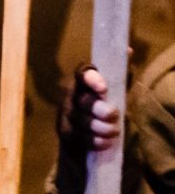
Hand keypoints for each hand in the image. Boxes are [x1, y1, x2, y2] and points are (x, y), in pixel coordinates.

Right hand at [53, 64, 121, 193]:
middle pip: (81, 100)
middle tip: (113, 114)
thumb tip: (128, 50)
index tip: (103, 88)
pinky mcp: (65, 133)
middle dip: (97, 108)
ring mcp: (66, 116)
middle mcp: (71, 97)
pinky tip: (105, 142)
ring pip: (79, 120)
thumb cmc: (103, 108)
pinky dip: (93, 140)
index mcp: (82, 83)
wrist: (84, 135)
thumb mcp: (113, 91)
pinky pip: (78, 137)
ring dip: (98, 126)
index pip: (81, 74)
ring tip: (113, 131)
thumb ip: (120, 74)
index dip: (91, 79)